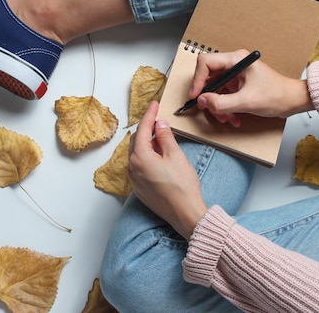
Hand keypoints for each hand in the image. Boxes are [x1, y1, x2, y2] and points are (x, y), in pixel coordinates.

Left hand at [128, 101, 207, 239]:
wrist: (185, 214)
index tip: (154, 105)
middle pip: (137, 141)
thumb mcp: (176, 155)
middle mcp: (132, 168)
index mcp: (140, 157)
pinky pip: (139, 166)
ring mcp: (135, 180)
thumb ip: (165, 137)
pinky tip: (159, 156)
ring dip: (147, 143)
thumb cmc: (182, 186)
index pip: (143, 129)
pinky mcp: (140, 189)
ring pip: (137, 154)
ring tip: (162, 137)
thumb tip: (160, 125)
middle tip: (159, 121)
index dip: (149, 115)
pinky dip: (147, 157)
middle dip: (147, 129)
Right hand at [189, 49, 313, 126]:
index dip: (197, 80)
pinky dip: (225, 107)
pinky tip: (233, 116)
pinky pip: (223, 94)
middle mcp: (235, 64)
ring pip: (215, 88)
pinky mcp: (238, 83)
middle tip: (209, 109)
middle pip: (208, 77)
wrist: (294, 100)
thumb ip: (221, 102)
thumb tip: (202, 100)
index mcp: (237, 60)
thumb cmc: (278, 95)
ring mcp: (236, 74)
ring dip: (217, 105)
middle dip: (209, 96)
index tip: (195, 95)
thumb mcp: (247, 102)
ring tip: (226, 117)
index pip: (206, 63)